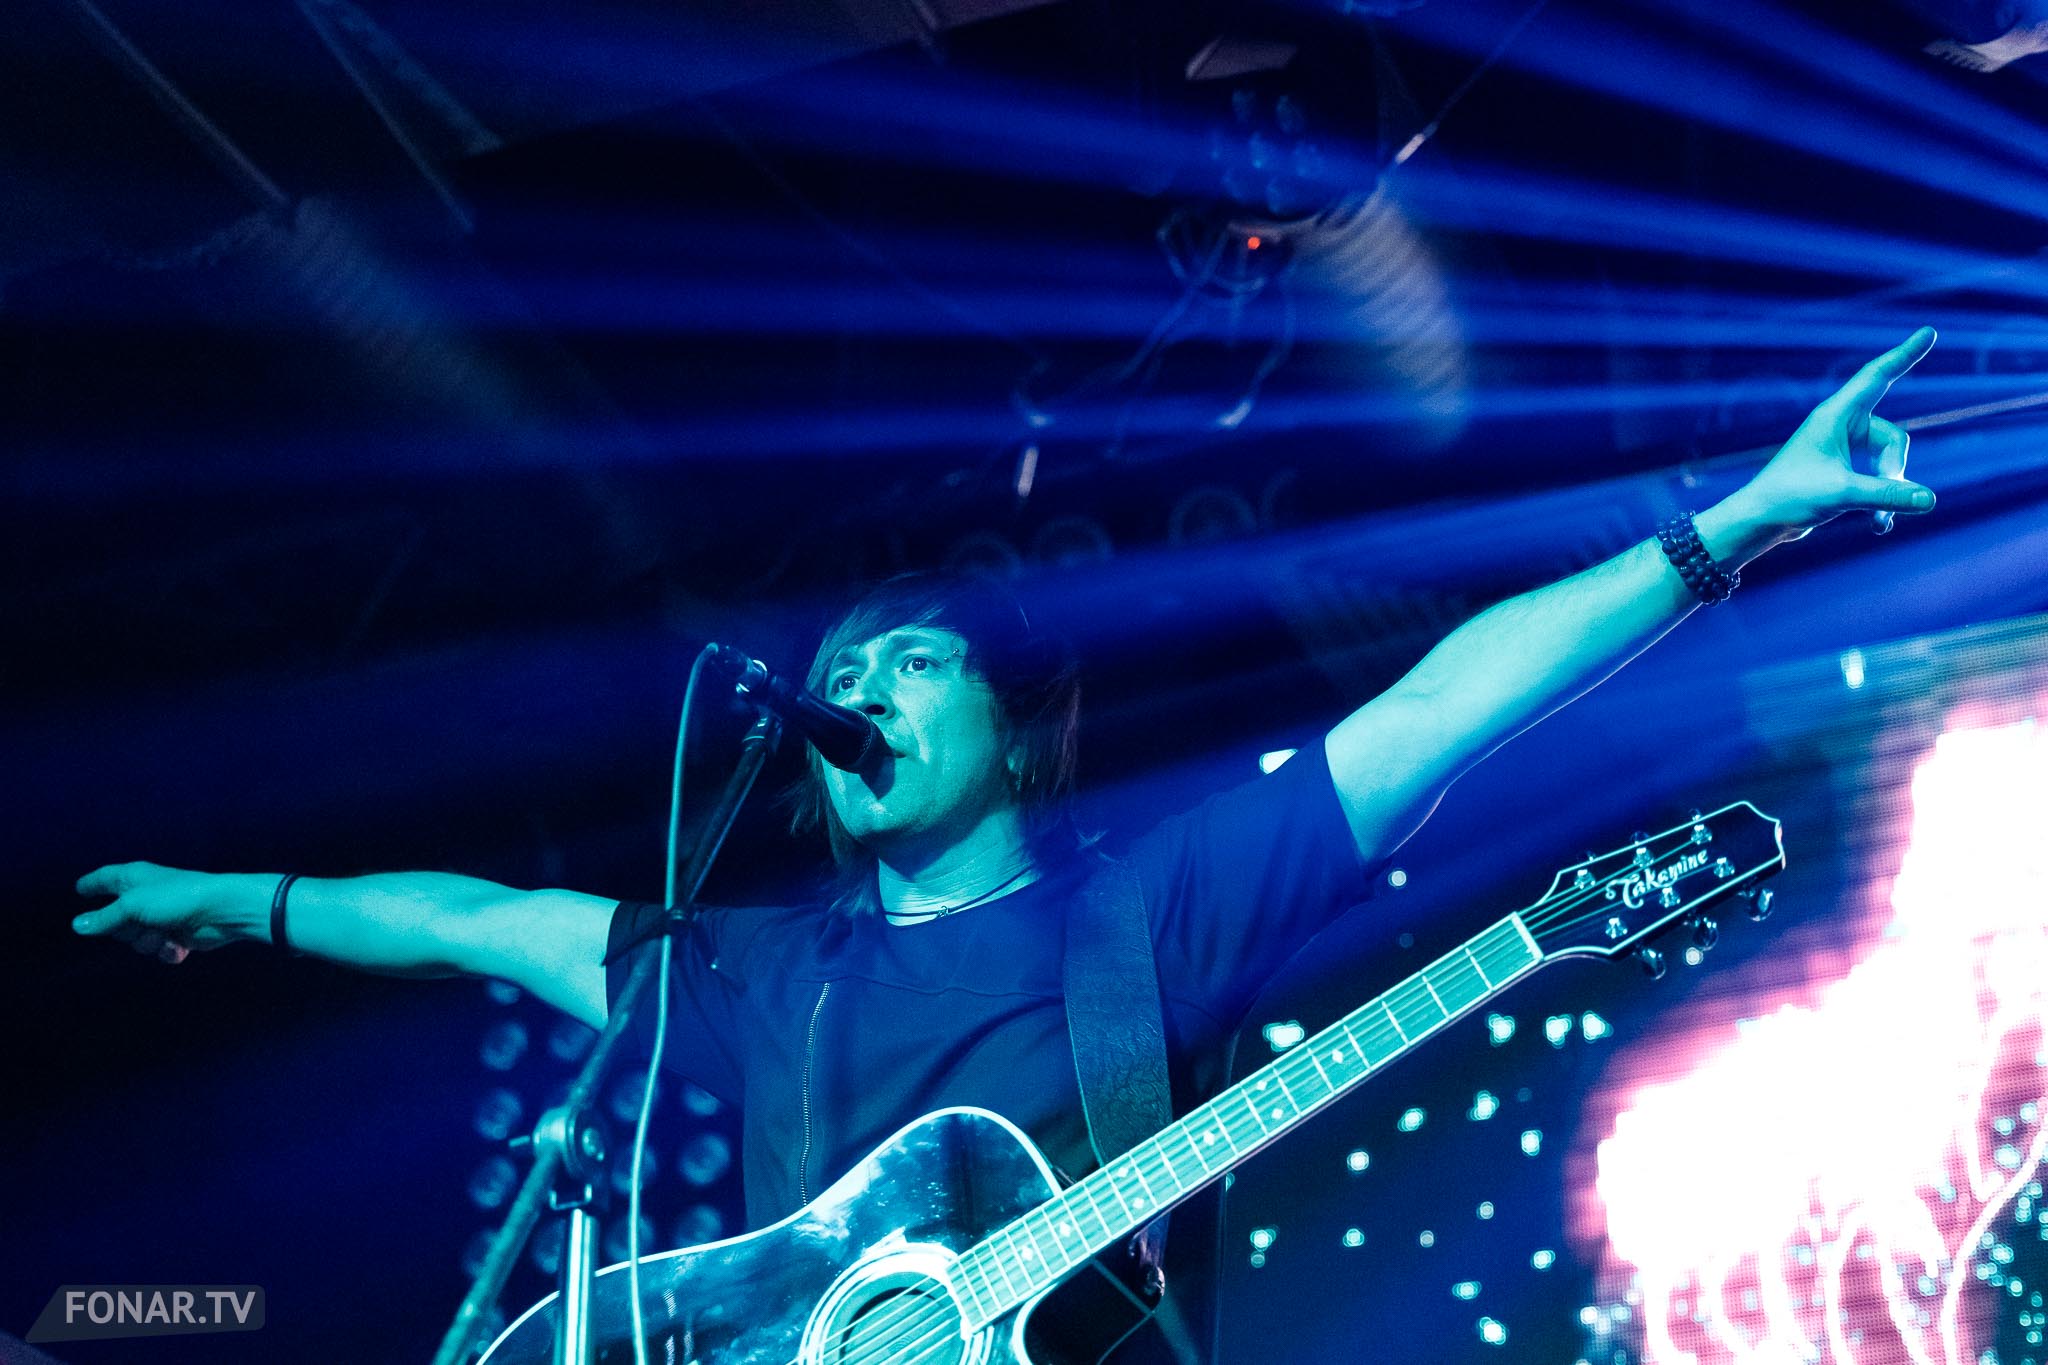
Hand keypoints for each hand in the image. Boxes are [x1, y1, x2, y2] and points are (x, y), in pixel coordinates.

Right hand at [73, 862, 261, 963]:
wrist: (221, 912)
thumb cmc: (175, 898)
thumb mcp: (132, 905)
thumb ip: (105, 917)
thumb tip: (77, 926)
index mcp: (134, 878)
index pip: (105, 878)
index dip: (92, 884)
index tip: (80, 889)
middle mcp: (145, 897)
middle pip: (115, 923)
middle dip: (126, 930)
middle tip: (140, 924)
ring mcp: (162, 918)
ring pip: (137, 941)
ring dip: (150, 941)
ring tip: (165, 933)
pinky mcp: (178, 935)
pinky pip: (159, 950)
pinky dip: (168, 950)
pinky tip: (179, 944)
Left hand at [1741, 327, 1938, 543]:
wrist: (1759, 522)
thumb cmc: (1789, 498)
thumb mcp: (1842, 494)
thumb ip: (1887, 495)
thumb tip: (1929, 499)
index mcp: (1835, 416)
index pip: (1877, 377)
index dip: (1904, 355)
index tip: (1929, 332)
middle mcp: (1841, 427)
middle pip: (1894, 439)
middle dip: (1893, 471)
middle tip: (1881, 500)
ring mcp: (1843, 449)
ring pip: (1889, 463)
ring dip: (1888, 493)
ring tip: (1877, 522)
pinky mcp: (1844, 471)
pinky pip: (1878, 479)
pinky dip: (1881, 502)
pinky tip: (1878, 527)